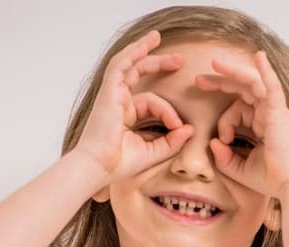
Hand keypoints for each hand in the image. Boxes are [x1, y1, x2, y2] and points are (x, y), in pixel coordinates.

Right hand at [72, 30, 194, 182]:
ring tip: (157, 37)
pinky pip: (120, 66)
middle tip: (180, 60)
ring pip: (127, 64)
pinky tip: (144, 43)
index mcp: (125, 115)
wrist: (98, 167)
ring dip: (142, 49)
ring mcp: (112, 95)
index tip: (179, 126)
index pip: (151, 102)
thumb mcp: (154, 152)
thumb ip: (172, 141)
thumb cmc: (119, 163)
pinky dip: (132, 53)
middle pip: (138, 74)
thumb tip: (190, 129)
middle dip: (158, 63)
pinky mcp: (109, 92)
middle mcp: (117, 101)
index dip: (168, 111)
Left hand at [194, 51, 288, 198]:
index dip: (224, 120)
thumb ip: (224, 158)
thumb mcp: (240, 169)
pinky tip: (259, 56)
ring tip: (214, 63)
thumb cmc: (271, 179)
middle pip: (243, 89)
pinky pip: (272, 86)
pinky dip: (266, 71)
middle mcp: (269, 114)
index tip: (219, 138)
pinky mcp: (279, 112)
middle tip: (198, 80)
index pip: (238, 109)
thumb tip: (213, 143)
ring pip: (252, 83)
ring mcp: (275, 111)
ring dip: (233, 71)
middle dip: (220, 82)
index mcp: (262, 124)